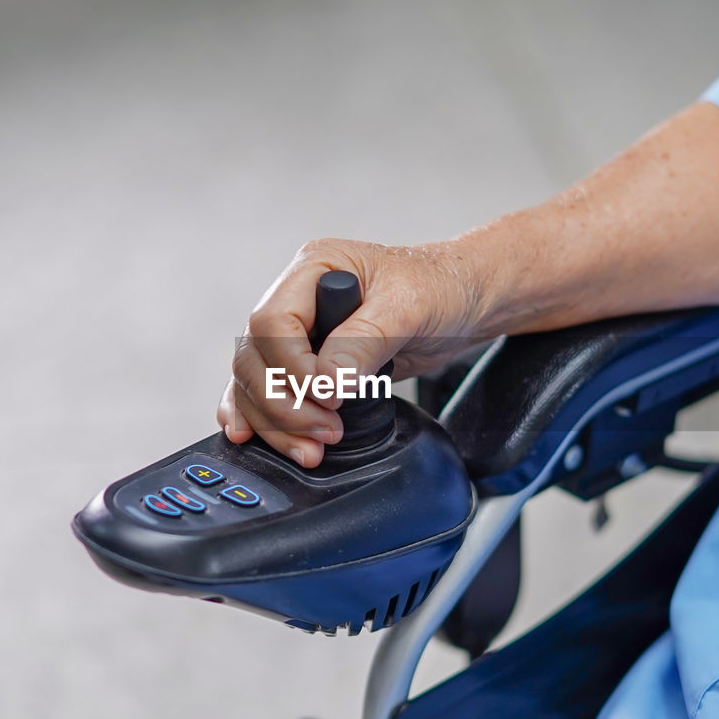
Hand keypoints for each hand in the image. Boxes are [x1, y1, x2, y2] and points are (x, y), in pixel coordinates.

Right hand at [216, 238, 487, 466]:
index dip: (293, 369)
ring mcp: (304, 332)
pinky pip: (269, 389)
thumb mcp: (410, 308)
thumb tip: (326, 384)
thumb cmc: (442, 287)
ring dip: (273, 420)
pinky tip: (250, 436)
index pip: (273, 324)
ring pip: (255, 379)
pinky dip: (262, 415)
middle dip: (281, 403)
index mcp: (315, 267)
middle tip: (323, 434)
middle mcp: (299, 298)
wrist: (467, 301)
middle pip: (255, 356)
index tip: (330, 398)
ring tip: (308, 450)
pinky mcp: (313, 363)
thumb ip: (364, 342)